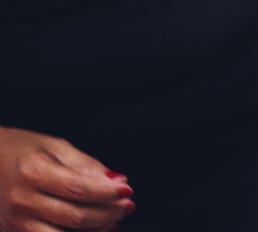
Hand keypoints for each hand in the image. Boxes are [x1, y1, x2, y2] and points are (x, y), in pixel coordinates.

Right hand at [0, 127, 134, 231]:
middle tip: (126, 205)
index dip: (108, 193)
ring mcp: (15, 222)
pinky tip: (95, 229)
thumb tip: (116, 181)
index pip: (79, 189)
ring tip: (114, 219)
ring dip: (97, 230)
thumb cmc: (21, 151)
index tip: (127, 190)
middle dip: (109, 213)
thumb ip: (87, 166)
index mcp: (32, 172)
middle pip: (75, 217)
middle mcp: (21, 201)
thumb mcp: (55, 147)